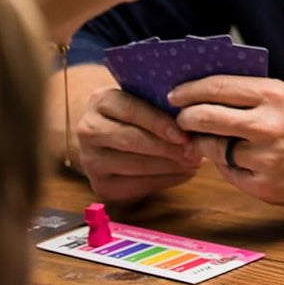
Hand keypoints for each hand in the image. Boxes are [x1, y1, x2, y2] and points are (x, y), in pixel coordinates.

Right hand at [72, 76, 202, 203]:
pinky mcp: (100, 185)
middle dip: (168, 147)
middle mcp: (88, 130)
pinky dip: (165, 180)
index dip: (160, 124)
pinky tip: (183, 173)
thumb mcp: (145, 99)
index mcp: (100, 101)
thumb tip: (195, 112)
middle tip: (195, 151)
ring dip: (170, 165)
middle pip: (132, 140)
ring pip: (135, 165)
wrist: (109, 138)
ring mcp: (90, 160)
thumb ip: (162, 102)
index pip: (132, 111)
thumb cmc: (139, 113)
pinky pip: (136, 185)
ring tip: (194, 162)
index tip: (184, 134)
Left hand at [170, 74, 283, 207]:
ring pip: (212, 148)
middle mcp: (266, 124)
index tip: (175, 93)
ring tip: (207, 139)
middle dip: (185, 117)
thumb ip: (256, 92)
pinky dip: (225, 163)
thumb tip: (209, 87)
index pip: (218, 87)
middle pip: (205, 117)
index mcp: (274, 94)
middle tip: (181, 118)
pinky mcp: (263, 184)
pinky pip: (228, 171)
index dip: (189, 90)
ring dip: (204, 142)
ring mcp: (264, 157)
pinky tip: (233, 157)